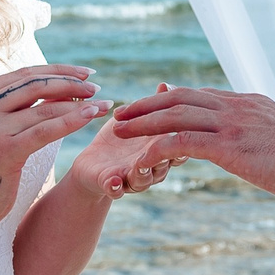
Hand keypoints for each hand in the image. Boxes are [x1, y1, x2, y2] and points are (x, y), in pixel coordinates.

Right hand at [0, 65, 110, 228]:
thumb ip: (13, 105)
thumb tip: (57, 81)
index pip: (24, 74)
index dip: (58, 71)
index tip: (85, 74)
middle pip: (35, 86)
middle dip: (70, 85)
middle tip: (97, 89)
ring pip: (44, 109)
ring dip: (78, 105)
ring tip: (102, 105)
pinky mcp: (3, 151)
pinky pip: (44, 131)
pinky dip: (71, 120)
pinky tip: (91, 115)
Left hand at [65, 100, 180, 197]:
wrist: (92, 166)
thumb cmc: (119, 142)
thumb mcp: (135, 121)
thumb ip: (151, 108)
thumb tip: (166, 85)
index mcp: (159, 150)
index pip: (177, 146)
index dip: (181, 140)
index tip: (182, 132)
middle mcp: (151, 168)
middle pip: (164, 165)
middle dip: (165, 158)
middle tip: (166, 150)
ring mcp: (132, 179)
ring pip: (143, 180)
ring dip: (143, 173)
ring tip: (140, 166)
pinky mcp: (110, 185)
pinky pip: (114, 189)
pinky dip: (115, 186)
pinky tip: (114, 182)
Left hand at [110, 86, 274, 202]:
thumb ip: (268, 137)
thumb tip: (265, 146)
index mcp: (250, 105)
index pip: (203, 96)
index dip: (173, 99)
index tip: (152, 105)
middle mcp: (237, 107)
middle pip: (180, 98)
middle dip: (147, 105)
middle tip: (122, 114)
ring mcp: (233, 124)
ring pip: (175, 115)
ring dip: (142, 122)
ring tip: (118, 131)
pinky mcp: (230, 145)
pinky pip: (182, 142)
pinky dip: (156, 148)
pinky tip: (140, 158)